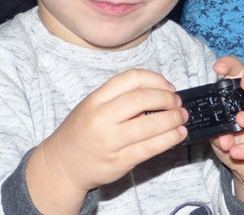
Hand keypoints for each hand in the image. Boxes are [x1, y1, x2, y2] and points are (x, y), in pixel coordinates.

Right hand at [25, 69, 186, 212]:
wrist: (62, 164)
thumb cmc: (82, 132)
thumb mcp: (93, 107)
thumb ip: (119, 98)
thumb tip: (159, 94)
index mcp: (95, 99)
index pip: (130, 79)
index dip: (155, 79)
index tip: (169, 86)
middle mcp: (101, 118)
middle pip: (141, 99)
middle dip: (167, 99)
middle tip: (178, 103)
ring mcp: (109, 141)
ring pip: (149, 125)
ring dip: (172, 119)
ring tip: (182, 117)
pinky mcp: (118, 162)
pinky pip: (149, 148)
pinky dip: (169, 139)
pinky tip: (178, 134)